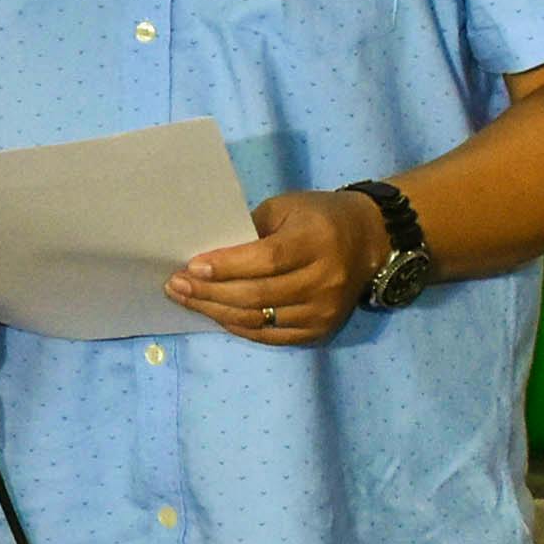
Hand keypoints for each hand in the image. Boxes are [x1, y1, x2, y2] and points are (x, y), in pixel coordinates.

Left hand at [164, 188, 383, 346]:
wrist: (369, 241)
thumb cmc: (317, 218)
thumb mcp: (285, 208)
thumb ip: (250, 231)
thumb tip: (205, 256)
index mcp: (316, 241)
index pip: (267, 260)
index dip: (227, 266)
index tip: (191, 266)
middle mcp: (324, 280)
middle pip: (257, 295)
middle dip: (209, 292)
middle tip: (175, 285)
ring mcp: (324, 310)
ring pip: (259, 319)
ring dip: (215, 311)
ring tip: (186, 299)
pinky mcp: (320, 330)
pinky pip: (270, 335)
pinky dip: (238, 326)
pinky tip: (215, 313)